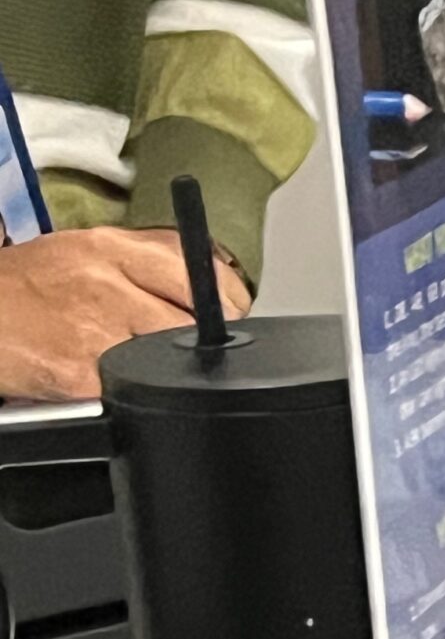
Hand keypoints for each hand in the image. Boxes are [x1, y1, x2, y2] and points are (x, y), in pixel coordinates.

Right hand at [0, 230, 247, 400]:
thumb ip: (144, 266)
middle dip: (198, 340)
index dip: (225, 301)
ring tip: (137, 359)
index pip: (199, 274)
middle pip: (195, 322)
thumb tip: (208, 289)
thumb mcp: (83, 253)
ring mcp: (96, 328)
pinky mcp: (83, 371)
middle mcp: (107, 283)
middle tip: (182, 346)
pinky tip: (109, 378)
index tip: (227, 314)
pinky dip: (131, 390)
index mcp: (111, 248)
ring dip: (164, 367)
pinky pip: (133, 386)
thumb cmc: (25, 288)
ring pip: (168, 357)